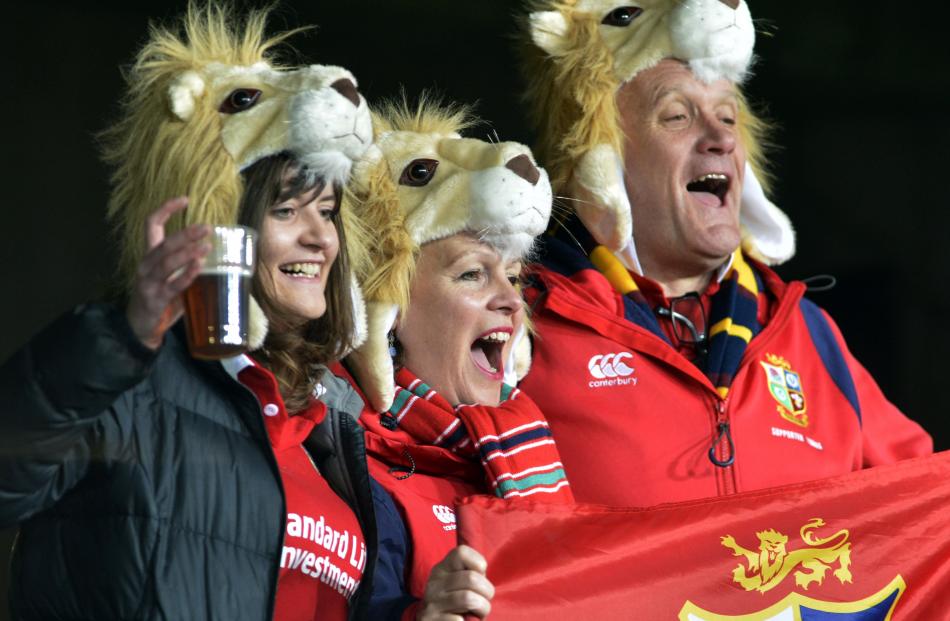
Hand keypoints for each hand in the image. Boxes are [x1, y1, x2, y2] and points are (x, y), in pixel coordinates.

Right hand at [125, 197, 209, 349]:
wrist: (141, 326)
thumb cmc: (161, 297)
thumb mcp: (171, 275)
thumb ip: (188, 263)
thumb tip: (218, 251)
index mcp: (150, 255)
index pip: (152, 225)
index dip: (166, 210)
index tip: (185, 200)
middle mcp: (146, 265)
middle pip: (163, 244)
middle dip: (185, 234)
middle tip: (206, 227)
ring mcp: (148, 282)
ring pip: (166, 263)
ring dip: (187, 253)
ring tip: (206, 245)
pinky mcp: (155, 299)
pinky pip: (172, 285)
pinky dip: (186, 275)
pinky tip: (199, 266)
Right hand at [417, 545, 493, 620]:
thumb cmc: (455, 601)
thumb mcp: (459, 582)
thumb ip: (471, 574)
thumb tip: (482, 575)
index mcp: (442, 568)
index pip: (461, 552)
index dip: (479, 564)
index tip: (480, 576)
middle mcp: (434, 583)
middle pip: (472, 578)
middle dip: (487, 592)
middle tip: (484, 600)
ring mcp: (431, 603)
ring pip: (468, 598)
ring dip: (482, 608)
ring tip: (479, 613)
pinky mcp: (430, 620)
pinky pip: (458, 620)